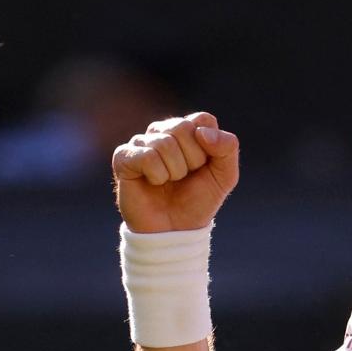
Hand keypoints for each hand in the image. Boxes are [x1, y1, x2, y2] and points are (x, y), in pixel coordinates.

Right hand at [113, 111, 239, 232]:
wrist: (175, 230)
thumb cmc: (198, 200)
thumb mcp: (225, 176)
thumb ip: (227, 148)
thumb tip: (202, 133)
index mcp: (189, 130)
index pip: (203, 120)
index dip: (209, 147)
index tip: (204, 166)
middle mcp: (163, 131)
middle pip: (183, 127)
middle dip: (192, 160)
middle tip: (185, 177)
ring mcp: (142, 142)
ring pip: (165, 143)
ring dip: (175, 171)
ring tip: (170, 182)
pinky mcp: (124, 157)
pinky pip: (147, 156)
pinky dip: (157, 176)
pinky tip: (154, 182)